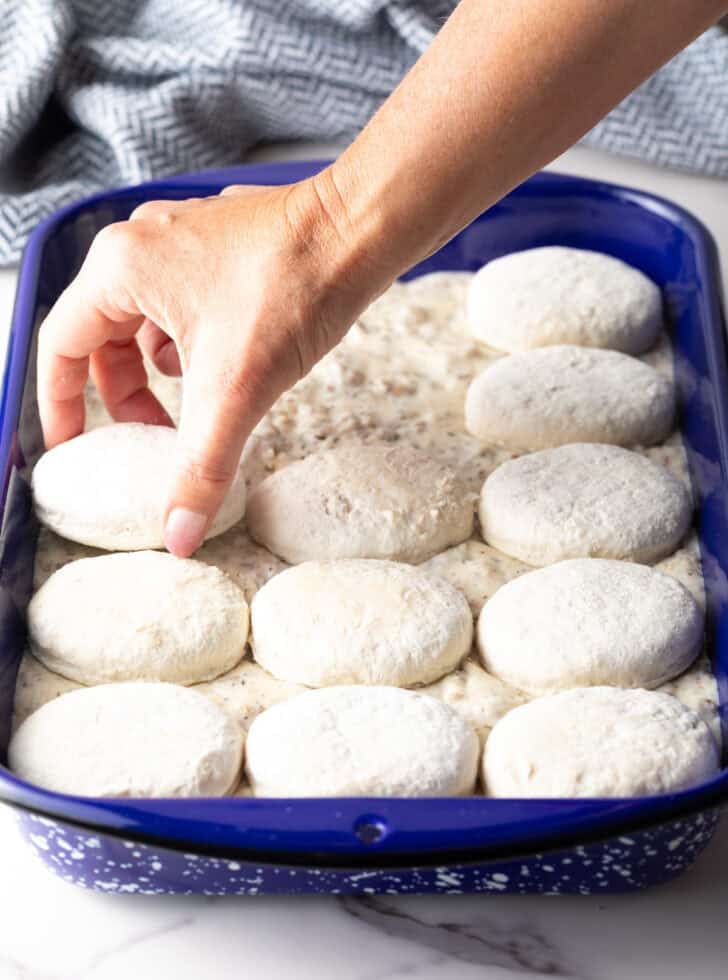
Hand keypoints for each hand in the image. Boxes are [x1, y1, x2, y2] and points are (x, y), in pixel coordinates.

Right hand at [37, 173, 386, 556]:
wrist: (363, 229)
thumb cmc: (294, 287)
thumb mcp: (235, 390)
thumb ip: (200, 466)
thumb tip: (177, 534)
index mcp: (121, 268)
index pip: (63, 346)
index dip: (63, 404)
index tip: (74, 444)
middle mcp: (143, 243)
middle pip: (103, 335)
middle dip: (124, 394)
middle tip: (152, 436)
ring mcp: (183, 236)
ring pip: (147, 318)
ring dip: (162, 368)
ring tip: (197, 402)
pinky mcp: (221, 242)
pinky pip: (184, 299)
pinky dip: (194, 341)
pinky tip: (229, 363)